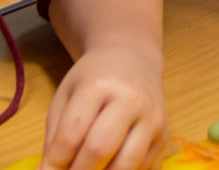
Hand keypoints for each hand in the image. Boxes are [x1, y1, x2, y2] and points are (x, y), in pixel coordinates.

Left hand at [42, 45, 167, 169]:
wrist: (133, 60)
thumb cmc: (93, 80)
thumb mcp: (66, 96)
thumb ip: (55, 136)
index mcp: (97, 86)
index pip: (71, 135)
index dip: (54, 163)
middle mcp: (129, 100)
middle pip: (99, 149)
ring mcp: (151, 118)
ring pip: (126, 164)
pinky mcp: (163, 134)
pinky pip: (141, 167)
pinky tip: (107, 168)